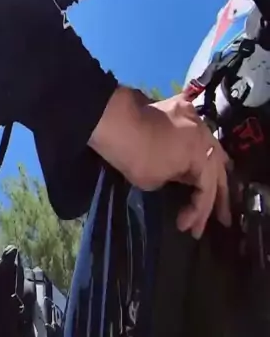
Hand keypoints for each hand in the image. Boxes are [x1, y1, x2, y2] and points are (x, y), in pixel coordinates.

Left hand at [90, 87, 231, 239]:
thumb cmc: (133, 154)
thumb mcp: (154, 181)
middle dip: (219, 196)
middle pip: (216, 169)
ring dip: (215, 172)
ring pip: (213, 149)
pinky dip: (203, 150)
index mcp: (201, 152)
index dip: (199, 211)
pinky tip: (206, 159)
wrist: (113, 119)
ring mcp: (194, 118)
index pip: (207, 188)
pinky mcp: (181, 109)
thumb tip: (180, 178)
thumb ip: (176, 181)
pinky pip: (200, 133)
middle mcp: (204, 133)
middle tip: (223, 220)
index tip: (185, 227)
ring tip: (220, 192)